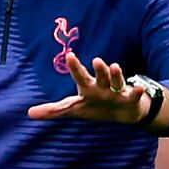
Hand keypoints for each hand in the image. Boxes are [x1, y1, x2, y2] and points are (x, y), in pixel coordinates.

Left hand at [28, 53, 148, 123]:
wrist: (122, 111)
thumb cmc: (95, 105)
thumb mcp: (74, 109)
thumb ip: (53, 110)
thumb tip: (29, 113)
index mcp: (88, 87)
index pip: (80, 75)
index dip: (75, 66)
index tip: (69, 55)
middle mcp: (102, 85)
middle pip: (100, 76)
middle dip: (99, 69)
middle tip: (97, 60)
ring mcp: (116, 91)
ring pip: (116, 81)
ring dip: (116, 74)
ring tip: (115, 66)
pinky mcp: (130, 99)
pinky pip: (133, 95)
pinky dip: (136, 92)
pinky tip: (138, 88)